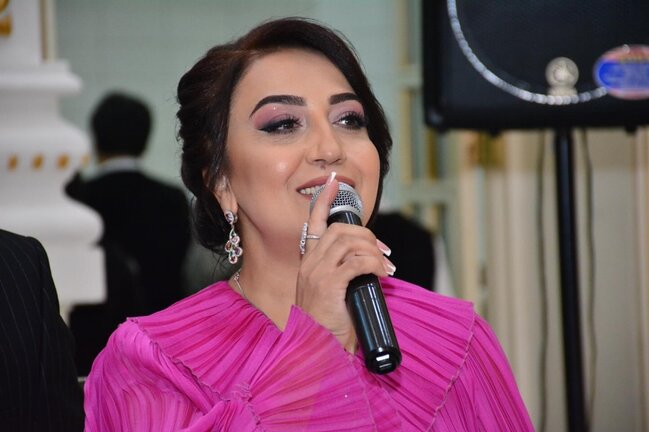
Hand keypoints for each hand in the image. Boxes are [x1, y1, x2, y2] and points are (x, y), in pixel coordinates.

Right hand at [295, 173, 394, 351]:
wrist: (317, 348)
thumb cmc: (328, 324)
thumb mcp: (333, 293)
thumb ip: (343, 273)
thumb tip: (370, 262)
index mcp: (308, 262)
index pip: (314, 223)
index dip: (324, 200)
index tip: (333, 182)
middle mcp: (309, 263)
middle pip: (340, 229)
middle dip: (367, 234)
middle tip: (383, 251)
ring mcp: (317, 273)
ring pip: (349, 242)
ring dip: (373, 249)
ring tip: (385, 265)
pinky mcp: (328, 284)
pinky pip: (357, 262)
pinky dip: (374, 263)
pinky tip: (382, 274)